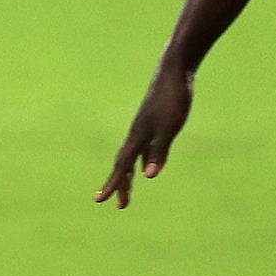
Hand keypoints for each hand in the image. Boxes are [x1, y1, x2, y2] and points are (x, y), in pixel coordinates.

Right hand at [95, 63, 192, 208]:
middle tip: (120, 205)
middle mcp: (137, 133)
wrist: (174, 70)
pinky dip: (141, 160)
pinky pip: (142, 147)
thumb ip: (159, 152)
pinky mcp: (153, 121)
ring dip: (130, 173)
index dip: (113, 184)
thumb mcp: (169, 128)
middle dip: (121, 184)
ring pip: (132, 155)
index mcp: (138, 136)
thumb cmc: (173, 98)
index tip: (100, 201)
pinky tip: (146, 165)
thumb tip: (148, 177)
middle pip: (124, 164)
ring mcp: (144, 127)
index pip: (122, 166)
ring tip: (129, 188)